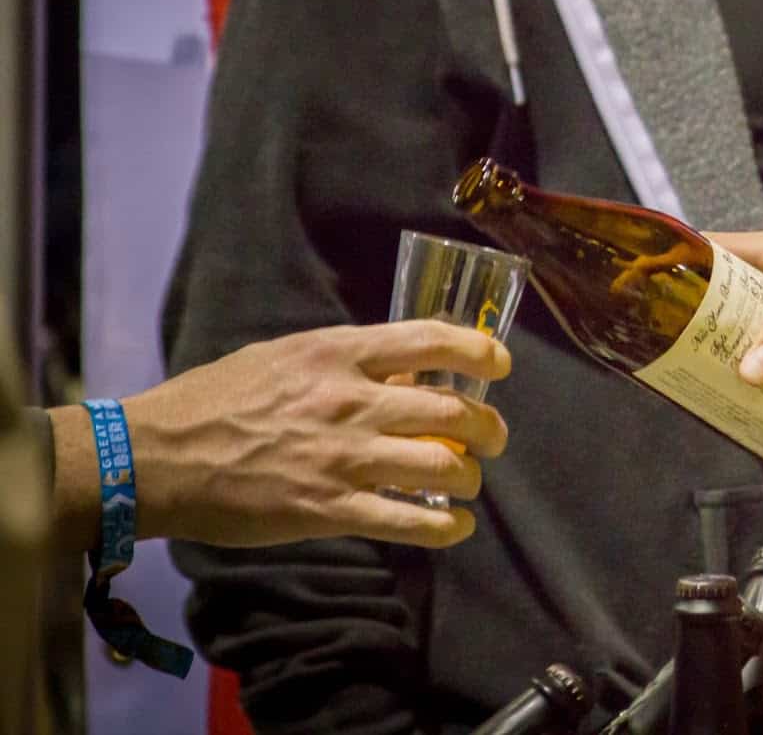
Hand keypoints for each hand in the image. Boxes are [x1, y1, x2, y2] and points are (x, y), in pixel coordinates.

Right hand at [122, 320, 510, 548]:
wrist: (155, 458)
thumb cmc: (216, 399)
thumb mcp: (285, 355)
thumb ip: (344, 360)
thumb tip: (402, 368)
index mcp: (338, 354)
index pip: (431, 342)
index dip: (479, 353)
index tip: (499, 365)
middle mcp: (350, 402)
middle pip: (453, 412)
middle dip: (488, 428)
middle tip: (493, 438)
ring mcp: (342, 459)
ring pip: (442, 466)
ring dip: (470, 478)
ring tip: (469, 483)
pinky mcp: (328, 510)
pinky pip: (408, 521)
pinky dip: (446, 528)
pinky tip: (456, 527)